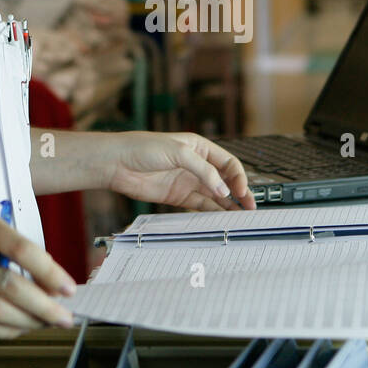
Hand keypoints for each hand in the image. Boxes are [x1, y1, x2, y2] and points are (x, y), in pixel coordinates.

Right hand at [0, 210, 76, 336]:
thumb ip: (15, 248)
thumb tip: (51, 283)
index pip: (20, 249)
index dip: (48, 272)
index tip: (68, 288)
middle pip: (7, 285)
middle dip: (43, 306)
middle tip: (64, 315)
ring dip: (25, 321)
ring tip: (45, 323)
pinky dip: (3, 330)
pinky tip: (20, 328)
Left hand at [105, 131, 255, 210]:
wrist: (116, 163)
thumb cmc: (143, 148)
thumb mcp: (178, 153)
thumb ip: (203, 171)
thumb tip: (224, 190)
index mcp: (200, 148)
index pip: (228, 163)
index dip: (238, 177)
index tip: (242, 191)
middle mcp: (197, 165)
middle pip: (225, 181)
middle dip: (239, 194)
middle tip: (250, 208)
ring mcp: (188, 182)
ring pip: (215, 196)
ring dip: (228, 206)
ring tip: (240, 218)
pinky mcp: (178, 197)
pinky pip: (200, 206)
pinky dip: (211, 212)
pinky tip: (220, 219)